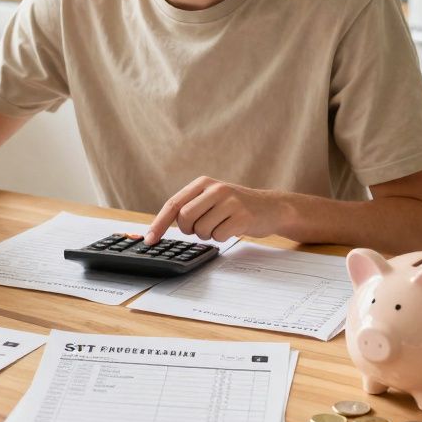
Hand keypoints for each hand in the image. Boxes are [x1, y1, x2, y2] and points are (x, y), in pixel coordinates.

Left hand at [144, 176, 277, 244]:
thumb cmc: (236, 206)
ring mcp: (230, 202)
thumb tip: (160, 226)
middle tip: (201, 228)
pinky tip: (232, 228)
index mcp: (203, 183)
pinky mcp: (242, 216)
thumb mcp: (212, 198)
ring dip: (207, 235)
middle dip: (189, 230)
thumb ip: (190, 206)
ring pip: (201, 230)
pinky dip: (222, 238)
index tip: (150, 239)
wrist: (271, 207)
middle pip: (184, 218)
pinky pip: (219, 236)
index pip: (173, 204)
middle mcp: (216, 189)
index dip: (159, 223)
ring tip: (220, 225)